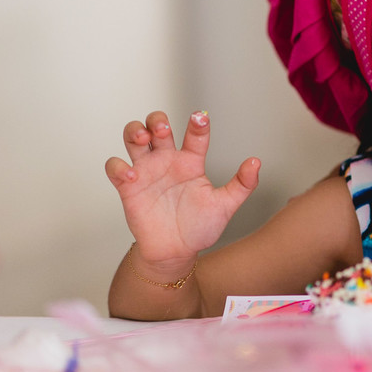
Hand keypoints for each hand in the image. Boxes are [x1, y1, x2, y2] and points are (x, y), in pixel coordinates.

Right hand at [105, 111, 258, 271]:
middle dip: (157, 120)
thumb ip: (242, 184)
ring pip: (133, 138)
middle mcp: (168, 161)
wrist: (176, 252)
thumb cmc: (200, 227)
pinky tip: (132, 174)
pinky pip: (115, 168)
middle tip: (164, 129)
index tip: (200, 118)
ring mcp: (147, 172)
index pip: (195, 134)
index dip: (197, 123)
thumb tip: (256, 162)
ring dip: (135, 131)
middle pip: (157, 127)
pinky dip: (118, 166)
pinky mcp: (128, 187)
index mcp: (191, 162)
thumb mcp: (225, 205)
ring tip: (143, 138)